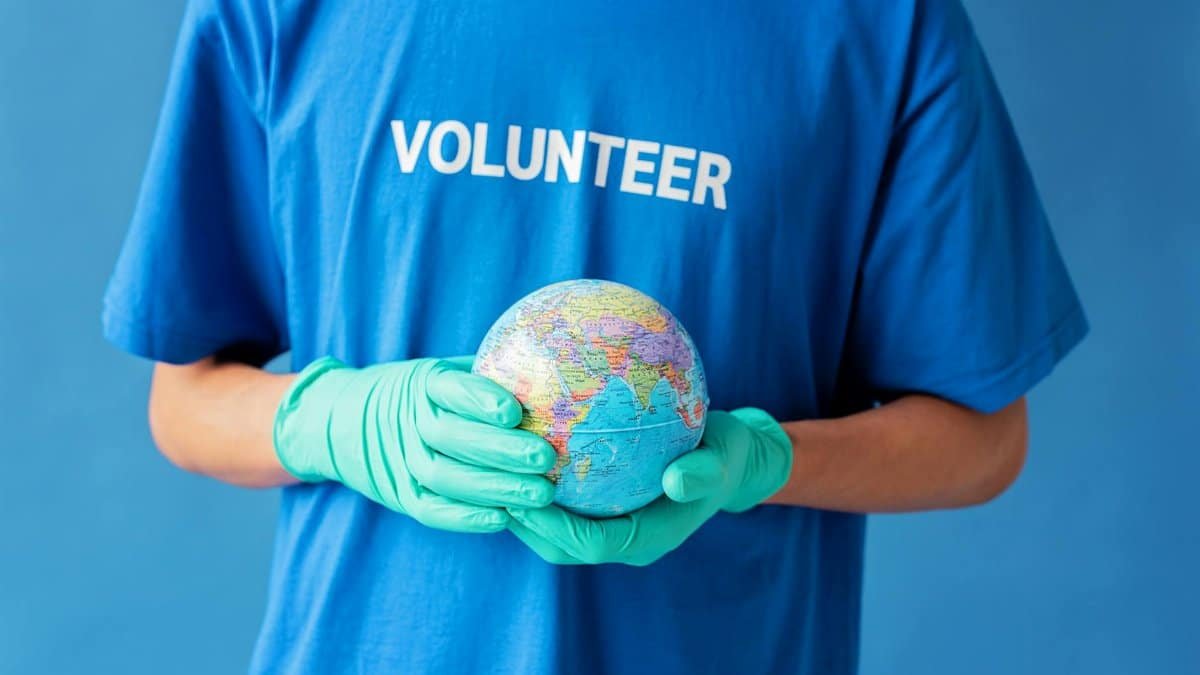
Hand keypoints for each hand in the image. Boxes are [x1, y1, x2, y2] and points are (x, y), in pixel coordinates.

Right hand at [273, 356, 557, 532]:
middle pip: (451, 436)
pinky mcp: (401, 494)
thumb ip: (488, 373)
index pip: (449, 389)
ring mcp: (401, 459)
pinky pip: (431, 509)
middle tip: (545, 457)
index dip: (479, 400)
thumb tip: (554, 370)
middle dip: (500, 449)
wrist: (345, 420)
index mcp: (423, 383)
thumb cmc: (424, 392)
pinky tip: (503, 520)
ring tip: (541, 494)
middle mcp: (409, 420)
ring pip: (445, 476)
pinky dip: (464, 517)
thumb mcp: (444, 370)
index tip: (514, 411)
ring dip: (494, 487)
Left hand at [507, 408, 792, 565]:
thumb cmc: (725, 454)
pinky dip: (539, 483)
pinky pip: (564, 501)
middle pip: (561, 546)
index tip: (526, 498)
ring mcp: (610, 525)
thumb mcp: (723, 457)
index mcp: (647, 539)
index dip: (556, 528)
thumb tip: (676, 480)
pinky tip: (516, 447)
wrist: (726, 457)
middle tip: (492, 486)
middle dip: (525, 523)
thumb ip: (703, 471)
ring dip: (524, 506)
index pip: (591, 545)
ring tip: (492, 472)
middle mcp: (622, 539)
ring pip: (554, 529)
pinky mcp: (601, 506)